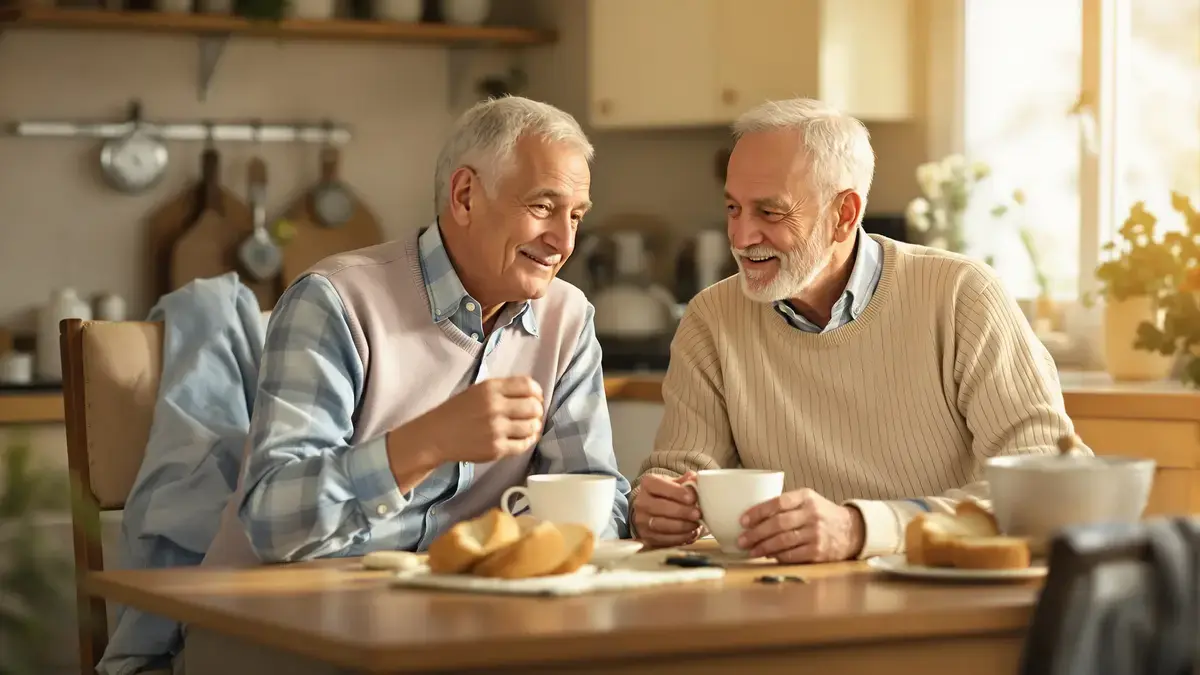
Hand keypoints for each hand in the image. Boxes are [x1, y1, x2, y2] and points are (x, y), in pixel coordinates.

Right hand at [390, 376, 544, 468]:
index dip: (537, 392)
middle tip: (533, 415)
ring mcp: (496, 429)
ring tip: (528, 427)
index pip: (528, 385)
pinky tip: (522, 438)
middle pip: (533, 407)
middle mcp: (495, 407)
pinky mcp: (496, 449)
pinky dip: (527, 441)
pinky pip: (523, 445)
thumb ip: (504, 389)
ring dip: (534, 427)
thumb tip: (533, 395)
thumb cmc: (457, 411)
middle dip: (537, 411)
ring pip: (532, 427)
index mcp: (491, 388)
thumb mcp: (478, 391)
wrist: (436, 436)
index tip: (536, 398)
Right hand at [632, 471, 702, 548]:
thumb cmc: (668, 495)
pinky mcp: (646, 536)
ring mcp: (642, 520)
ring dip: (682, 526)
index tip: (692, 497)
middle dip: (681, 511)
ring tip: (696, 524)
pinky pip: (663, 539)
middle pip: (660, 507)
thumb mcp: (675, 483)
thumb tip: (696, 479)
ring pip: (661, 524)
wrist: (653, 511)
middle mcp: (641, 502)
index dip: (676, 492)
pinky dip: (679, 538)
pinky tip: (690, 533)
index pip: (658, 486)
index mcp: (648, 484)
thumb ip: (686, 481)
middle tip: (698, 514)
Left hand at [737, 489, 864, 562]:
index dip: (758, 512)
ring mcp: (816, 533)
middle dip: (756, 533)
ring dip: (763, 547)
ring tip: (751, 551)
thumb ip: (785, 505)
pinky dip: (777, 556)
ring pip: (783, 541)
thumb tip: (754, 519)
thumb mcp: (808, 500)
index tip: (743, 521)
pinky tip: (768, 556)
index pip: (778, 502)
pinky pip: (792, 555)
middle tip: (742, 540)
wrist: (851, 530)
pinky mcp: (818, 551)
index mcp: (806, 497)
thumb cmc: (821, 514)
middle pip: (778, 524)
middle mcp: (812, 514)